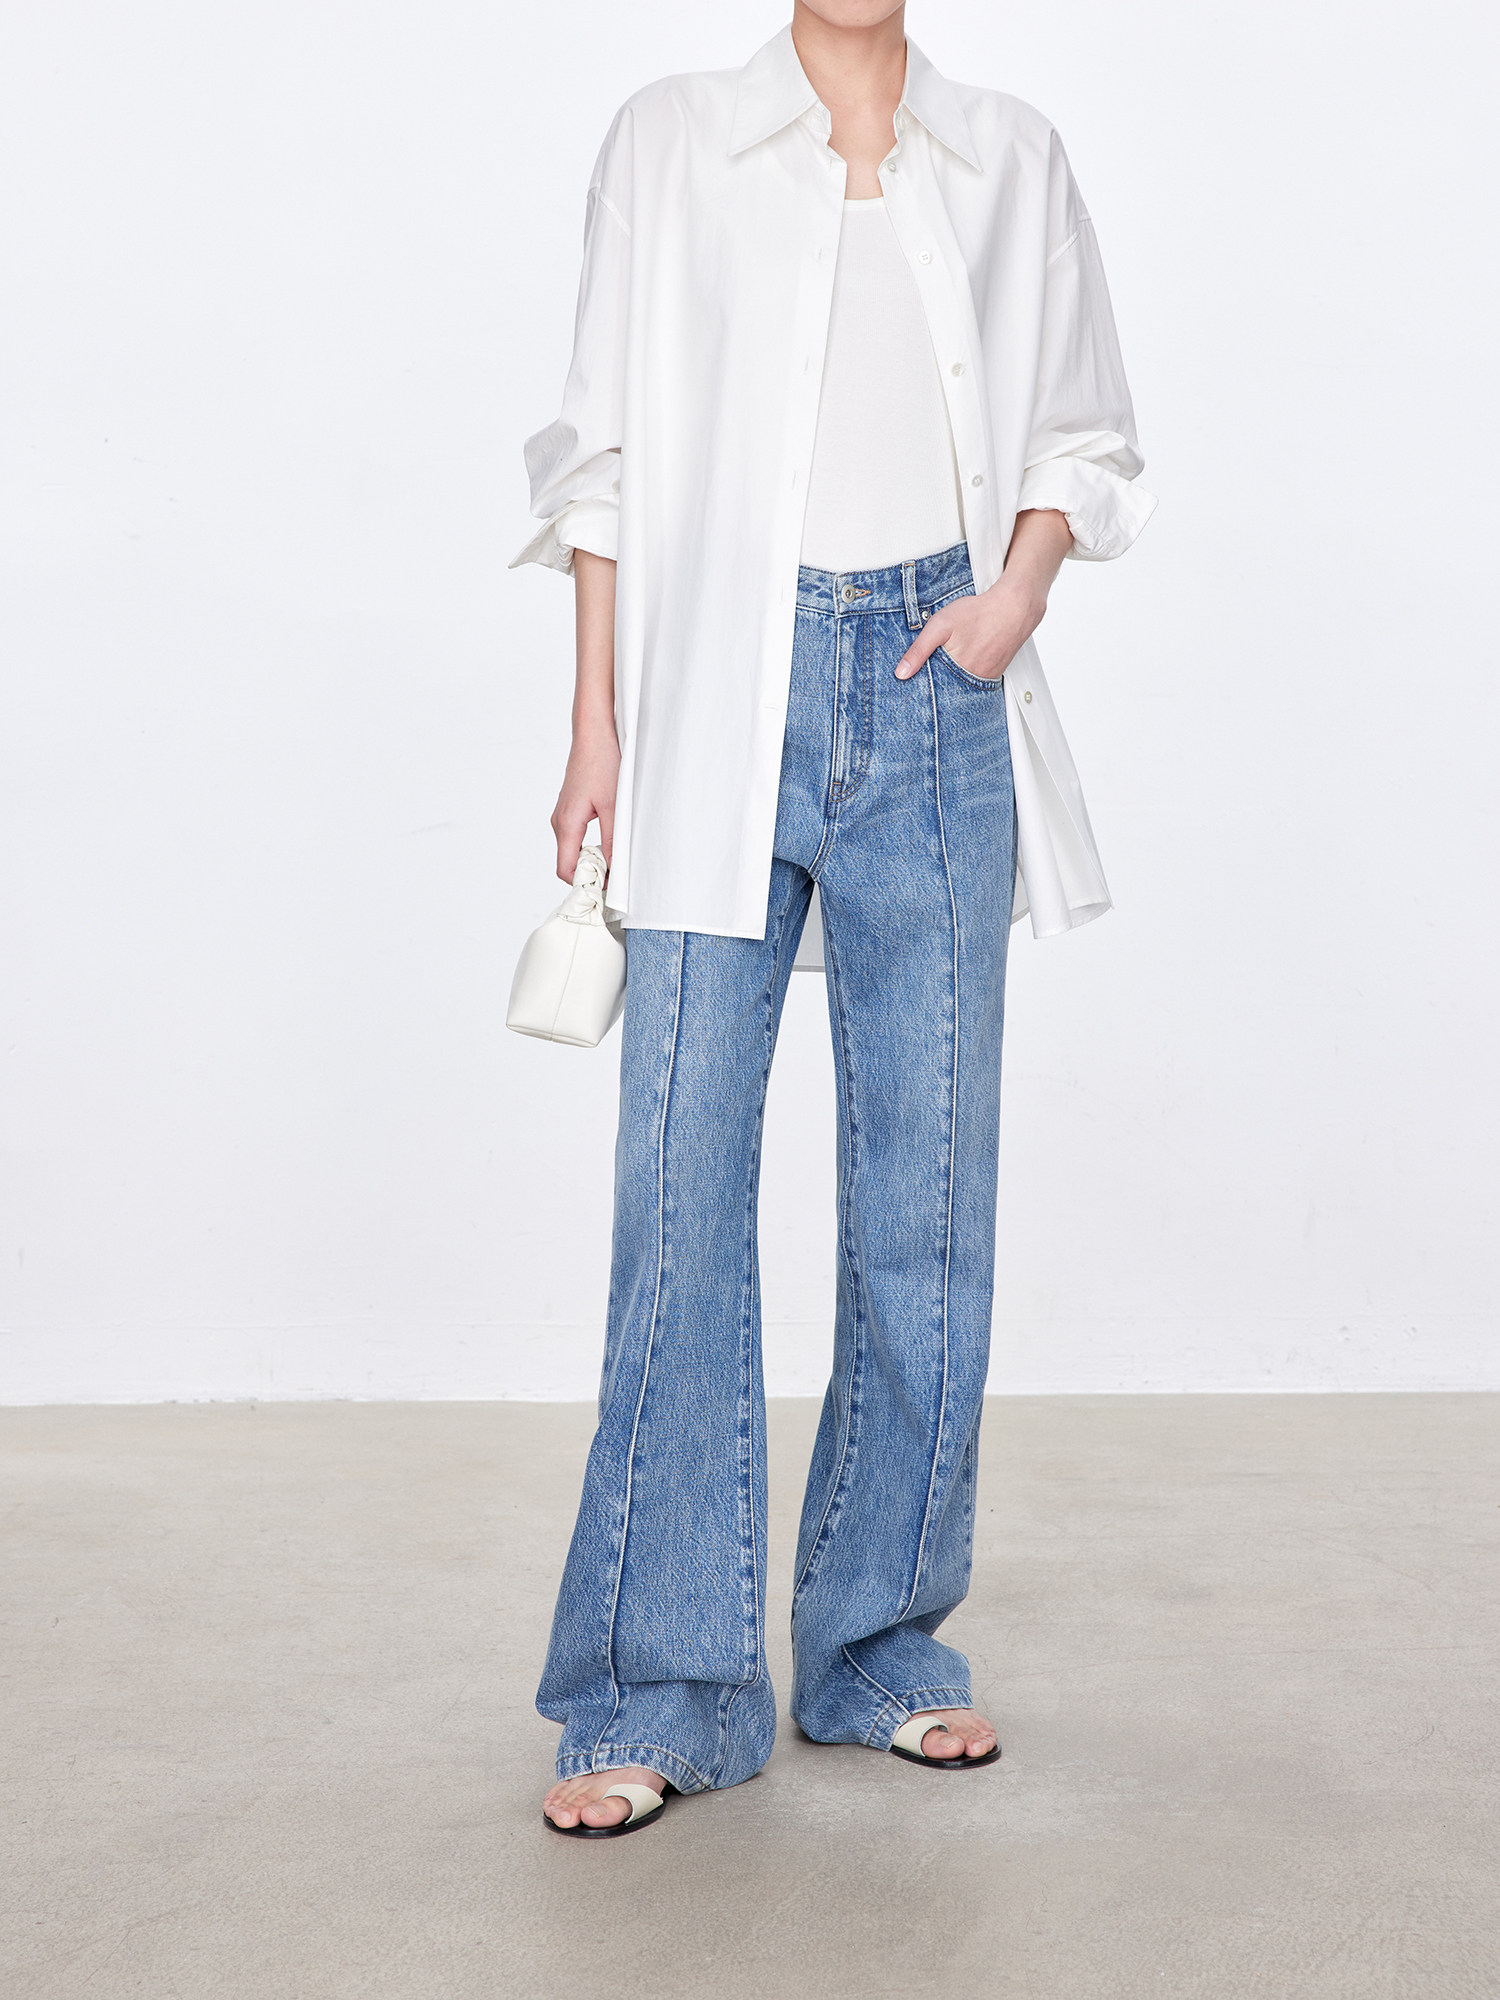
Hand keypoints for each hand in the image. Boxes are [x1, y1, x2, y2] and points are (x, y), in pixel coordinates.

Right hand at [551, 718, 619, 884]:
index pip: (567, 870)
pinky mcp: (571, 810)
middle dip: (590, 874)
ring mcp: (563, 816)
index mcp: (566, 824)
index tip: (607, 889)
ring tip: (616, 859)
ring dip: (593, 860)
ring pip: (574, 851)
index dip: (585, 883)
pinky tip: (610, 842)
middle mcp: (560, 823)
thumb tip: (614, 869)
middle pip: (569, 863)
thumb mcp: (615, 806)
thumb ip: (613, 840)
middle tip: (617, 877)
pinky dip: (592, 846)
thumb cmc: (602, 762)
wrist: (594, 733)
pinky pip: (577, 839)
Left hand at [894, 575, 1046, 681]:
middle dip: (937, 686)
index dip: (922, 686)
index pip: (932, 690)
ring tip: (949, 667)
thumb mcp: (940, 626)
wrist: (1014, 607)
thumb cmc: (978, 613)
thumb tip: (901, 674)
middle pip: (948, 691)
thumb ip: (919, 650)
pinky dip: (966, 675)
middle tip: (929, 678)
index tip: (911, 687)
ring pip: (962, 686)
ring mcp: (986, 678)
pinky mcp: (995, 673)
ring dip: (952, 681)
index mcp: (957, 673)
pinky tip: (964, 663)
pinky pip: (976, 680)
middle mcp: (973, 680)